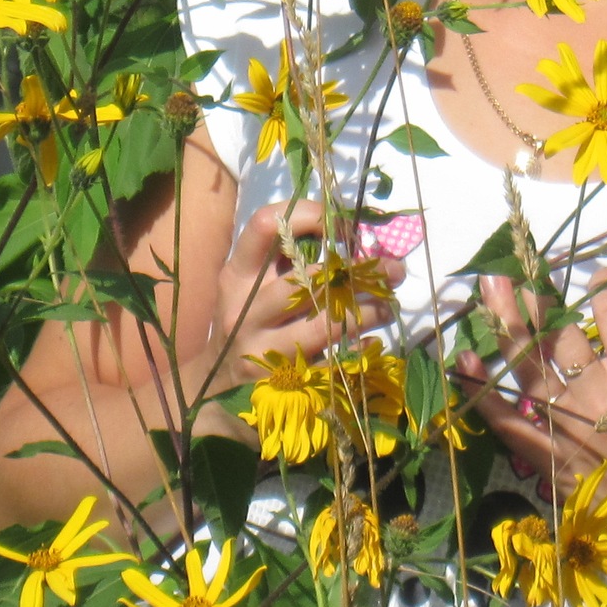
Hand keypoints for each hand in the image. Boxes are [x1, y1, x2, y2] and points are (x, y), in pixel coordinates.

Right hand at [205, 200, 402, 389]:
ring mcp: (261, 350)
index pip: (267, 226)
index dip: (311, 217)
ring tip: (388, 305)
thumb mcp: (249, 286)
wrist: (214, 390)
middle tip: (392, 270)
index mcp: (236, 275)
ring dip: (366, 311)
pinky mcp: (280, 384)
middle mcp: (244, 310)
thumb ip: (285, 258)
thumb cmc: (245, 323)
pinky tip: (371, 339)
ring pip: (324, 324)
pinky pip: (330, 362)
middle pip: (305, 280)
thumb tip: (348, 232)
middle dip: (357, 271)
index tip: (345, 230)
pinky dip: (356, 348)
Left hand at [454, 267, 606, 501]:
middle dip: (538, 294)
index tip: (600, 278)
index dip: (603, 287)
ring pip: (527, 365)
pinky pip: (505, 421)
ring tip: (489, 288)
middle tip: (519, 270)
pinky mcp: (546, 456)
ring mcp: (566, 427)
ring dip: (506, 322)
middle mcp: (597, 397)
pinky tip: (463, 361)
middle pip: (559, 332)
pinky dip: (481, 392)